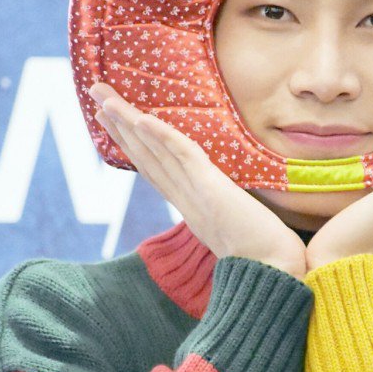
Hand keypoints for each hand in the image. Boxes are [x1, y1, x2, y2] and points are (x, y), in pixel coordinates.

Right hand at [89, 84, 307, 279]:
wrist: (276, 277)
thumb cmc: (268, 259)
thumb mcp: (240, 228)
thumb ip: (228, 213)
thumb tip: (232, 204)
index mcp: (190, 208)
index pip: (154, 169)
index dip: (132, 144)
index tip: (113, 120)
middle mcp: (185, 199)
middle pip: (144, 155)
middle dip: (118, 124)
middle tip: (96, 94)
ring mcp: (194, 194)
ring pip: (154, 152)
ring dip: (127, 122)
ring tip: (104, 97)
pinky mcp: (210, 189)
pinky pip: (181, 156)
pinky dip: (160, 136)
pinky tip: (141, 118)